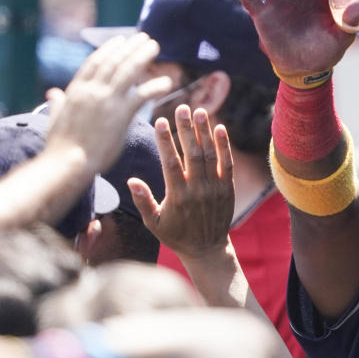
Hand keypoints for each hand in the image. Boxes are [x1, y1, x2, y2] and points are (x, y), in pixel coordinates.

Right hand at [45, 33, 172, 174]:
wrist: (66, 163)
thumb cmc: (59, 147)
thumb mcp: (54, 119)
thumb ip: (57, 104)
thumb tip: (52, 93)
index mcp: (76, 90)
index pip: (95, 62)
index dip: (109, 49)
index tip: (120, 40)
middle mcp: (92, 91)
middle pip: (114, 61)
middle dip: (130, 47)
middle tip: (144, 38)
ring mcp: (106, 101)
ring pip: (128, 71)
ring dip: (143, 56)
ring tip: (155, 47)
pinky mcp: (120, 115)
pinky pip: (142, 95)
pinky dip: (155, 86)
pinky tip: (167, 82)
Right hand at [128, 105, 235, 259]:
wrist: (207, 249)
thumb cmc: (175, 235)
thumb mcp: (153, 223)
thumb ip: (143, 201)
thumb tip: (130, 180)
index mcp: (177, 196)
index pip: (170, 163)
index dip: (165, 141)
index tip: (160, 121)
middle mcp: (197, 190)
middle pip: (192, 154)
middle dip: (186, 129)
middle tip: (181, 108)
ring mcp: (215, 188)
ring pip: (210, 155)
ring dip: (205, 132)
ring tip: (199, 111)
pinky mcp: (227, 189)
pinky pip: (227, 164)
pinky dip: (224, 146)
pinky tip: (220, 128)